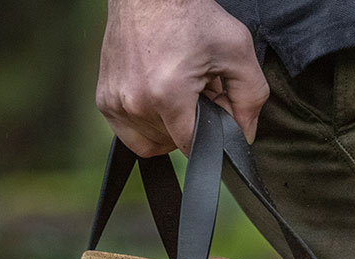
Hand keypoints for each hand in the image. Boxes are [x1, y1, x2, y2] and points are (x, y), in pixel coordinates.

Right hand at [96, 0, 268, 156]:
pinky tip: (157, 97)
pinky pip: (129, 134)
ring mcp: (115, 103)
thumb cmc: (190, 15)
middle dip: (189, 126)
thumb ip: (250, 99)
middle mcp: (136, 103)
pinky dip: (146, 124)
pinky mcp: (104, 100)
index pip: (193, 147)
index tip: (211, 107)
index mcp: (168, 95)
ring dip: (167, 127)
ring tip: (176, 93)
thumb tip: (245, 137)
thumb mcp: (236, 51)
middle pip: (172, 144)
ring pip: (150, 143)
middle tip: (196, 93)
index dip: (209, 133)